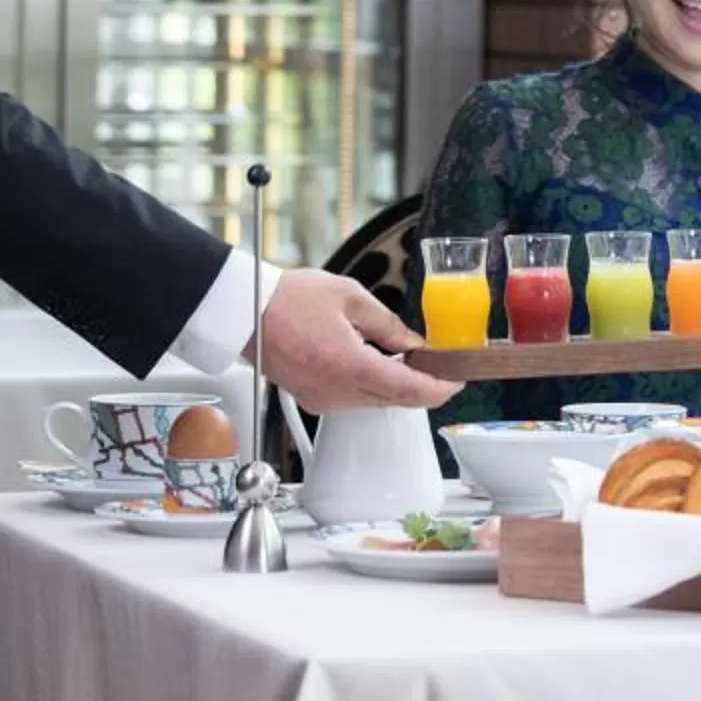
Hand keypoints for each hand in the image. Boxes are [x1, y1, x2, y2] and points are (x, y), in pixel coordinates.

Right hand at [247, 268, 459, 412]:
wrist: (245, 311)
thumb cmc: (289, 299)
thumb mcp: (351, 298)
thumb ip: (389, 325)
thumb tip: (413, 344)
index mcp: (349, 366)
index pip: (407, 390)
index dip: (438, 389)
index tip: (455, 382)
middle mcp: (335, 391)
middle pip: (393, 401)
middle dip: (421, 387)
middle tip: (439, 368)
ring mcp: (321, 398)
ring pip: (373, 402)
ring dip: (395, 387)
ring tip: (409, 361)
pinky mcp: (310, 398)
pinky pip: (351, 399)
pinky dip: (371, 387)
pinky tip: (376, 365)